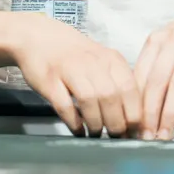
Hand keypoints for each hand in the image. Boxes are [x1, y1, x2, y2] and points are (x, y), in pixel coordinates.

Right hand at [11, 15, 141, 138]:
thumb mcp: (103, 62)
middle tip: (115, 137)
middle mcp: (92, 62)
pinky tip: (78, 130)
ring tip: (96, 134)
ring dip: (96, 123)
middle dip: (116, 123)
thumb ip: (117, 83)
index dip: (133, 113)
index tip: (133, 131)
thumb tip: (132, 119)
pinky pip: (64, 105)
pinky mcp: (49, 80)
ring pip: (89, 100)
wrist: (39, 37)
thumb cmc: (76, 55)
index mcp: (111, 59)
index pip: (130, 88)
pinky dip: (73, 121)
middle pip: (111, 97)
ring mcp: (69, 70)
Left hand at [133, 1, 173, 140]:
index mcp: (157, 41)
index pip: (139, 75)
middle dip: (148, 113)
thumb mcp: (166, 43)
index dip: (132, 102)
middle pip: (156, 81)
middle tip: (144, 137)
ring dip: (170, 114)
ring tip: (165, 137)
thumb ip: (151, 67)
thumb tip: (134, 102)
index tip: (129, 125)